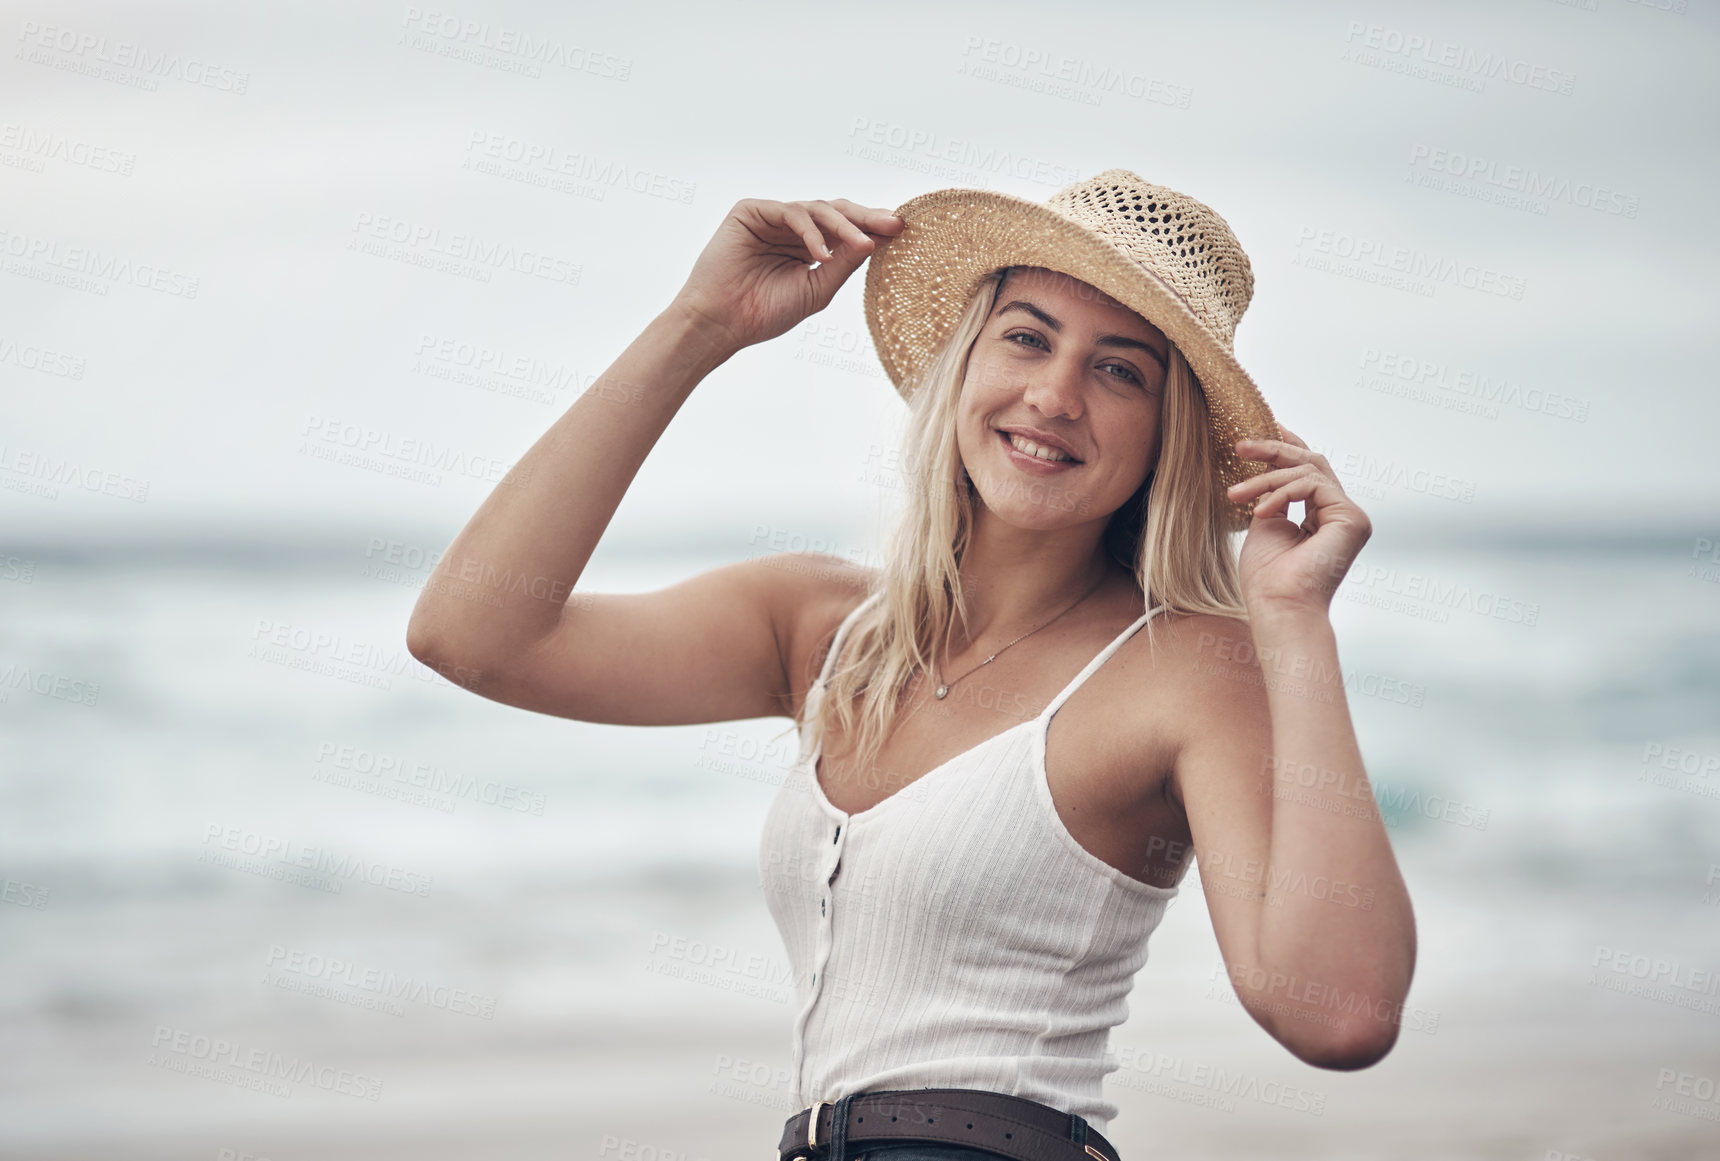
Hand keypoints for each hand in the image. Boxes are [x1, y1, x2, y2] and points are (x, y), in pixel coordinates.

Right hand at [668, 197, 903, 353]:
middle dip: (866, 218)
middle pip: (836, 212)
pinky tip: (821, 254)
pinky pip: (791, 212)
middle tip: (893, 224)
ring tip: (863, 244)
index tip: (903, 231)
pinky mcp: (751, 211)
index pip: (846, 230)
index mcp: (808, 247)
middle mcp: (792, 229)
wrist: (721, 323)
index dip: (872, 228)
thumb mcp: (817, 289)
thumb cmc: (764, 313)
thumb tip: (876, 240)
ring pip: (817, 209)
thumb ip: (844, 263)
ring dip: (843, 225)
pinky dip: (810, 231)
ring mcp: (771, 218)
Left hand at [1226, 425, 1371, 619]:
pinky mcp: (1351, 518)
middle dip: (1274, 449)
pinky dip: (1281, 493)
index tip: (1256, 434)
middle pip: (1311, 463)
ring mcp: (1350, 516)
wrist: (1278, 608)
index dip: (1285, 446)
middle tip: (1239, 445)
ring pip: (1309, 470)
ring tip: (1235, 494)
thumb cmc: (1267, 578)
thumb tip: (1268, 469)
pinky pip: (1312, 485)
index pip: (1308, 471)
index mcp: (1324, 517)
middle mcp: (1342, 514)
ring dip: (1266, 477)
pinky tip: (1259, 511)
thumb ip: (1274, 497)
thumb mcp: (1266, 524)